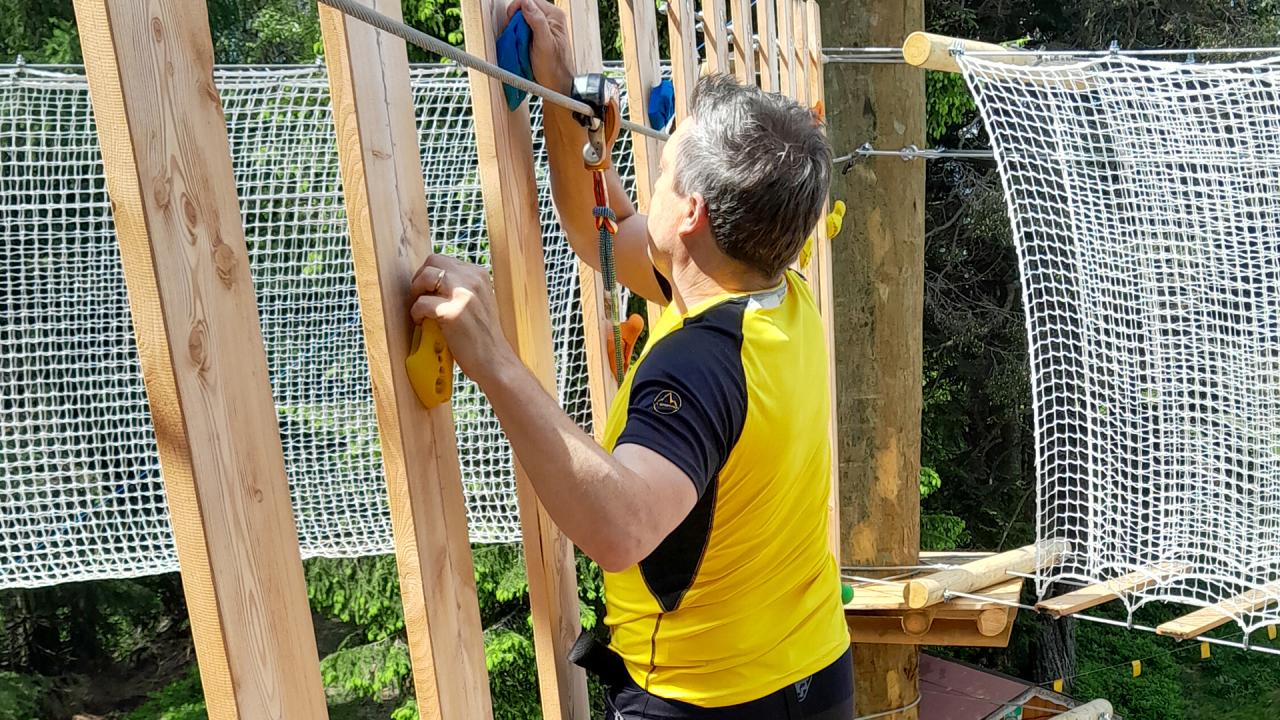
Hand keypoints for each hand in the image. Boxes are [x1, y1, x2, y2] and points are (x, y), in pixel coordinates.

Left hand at [410, 254, 513, 385]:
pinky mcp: (452, 313)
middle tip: (420, 297)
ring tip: (420, 309)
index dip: (431, 274)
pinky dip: (416, 314)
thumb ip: (461, 287)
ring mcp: (462, 295)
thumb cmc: (482, 335)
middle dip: (420, 278)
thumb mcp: (478, 301)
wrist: (494, 360)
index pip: (444, 260)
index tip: (429, 291)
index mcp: (479, 274)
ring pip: (425, 277)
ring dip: (416, 293)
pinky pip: (421, 303)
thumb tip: (432, 280)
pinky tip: (422, 323)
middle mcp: (472, 279)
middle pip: (432, 262)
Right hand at [506, 0, 572, 95]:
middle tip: (515, 35)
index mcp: (554, 16)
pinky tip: (520, 45)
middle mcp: (550, 18)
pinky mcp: (538, 36)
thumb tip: (525, 2)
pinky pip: (523, 29)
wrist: (556, 86)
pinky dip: (518, 36)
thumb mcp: (544, 44)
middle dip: (515, 20)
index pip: (529, 0)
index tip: (511, 23)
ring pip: (522, 19)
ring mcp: (544, 27)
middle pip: (525, 8)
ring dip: (516, 29)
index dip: (516, 8)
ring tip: (518, 43)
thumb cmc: (554, 68)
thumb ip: (537, 21)